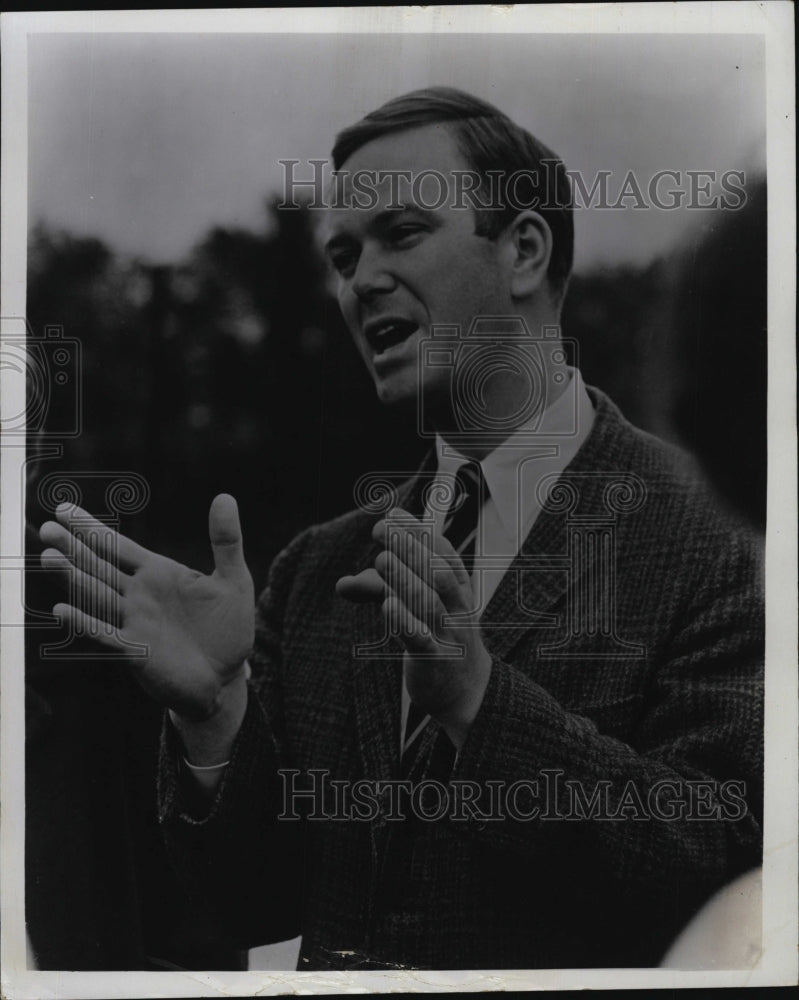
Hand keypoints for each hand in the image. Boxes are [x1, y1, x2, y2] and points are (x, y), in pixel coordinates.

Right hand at [39, 494, 254, 724]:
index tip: (63, 509)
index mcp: (159, 573)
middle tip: (46, 528)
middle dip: (73, 547)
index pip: (118, 546)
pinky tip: (63, 610)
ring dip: (73, 578)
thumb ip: (226, 541)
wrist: (226, 678)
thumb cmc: (228, 629)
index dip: (91, 528)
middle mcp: (139, 595)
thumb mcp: (234, 581)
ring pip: (96, 595)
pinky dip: (85, 622)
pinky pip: (105, 634)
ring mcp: (134, 622)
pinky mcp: (136, 651)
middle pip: (99, 566)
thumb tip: (225, 496)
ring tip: (48, 557)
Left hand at [338, 509, 491, 747]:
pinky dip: (403, 620)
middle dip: (410, 546)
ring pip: (430, 601)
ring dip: (404, 577)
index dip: (419, 530)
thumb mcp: (412, 610)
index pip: (443, 551)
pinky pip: (421, 638)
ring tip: (381, 559)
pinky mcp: (436, 660)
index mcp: (458, 588)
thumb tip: (341, 584)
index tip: (393, 514)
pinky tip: (386, 605)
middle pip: (438, 570)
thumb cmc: (436, 640)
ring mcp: (449, 634)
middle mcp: (458, 607)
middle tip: (381, 529)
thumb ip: (380, 593)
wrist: (465, 692)